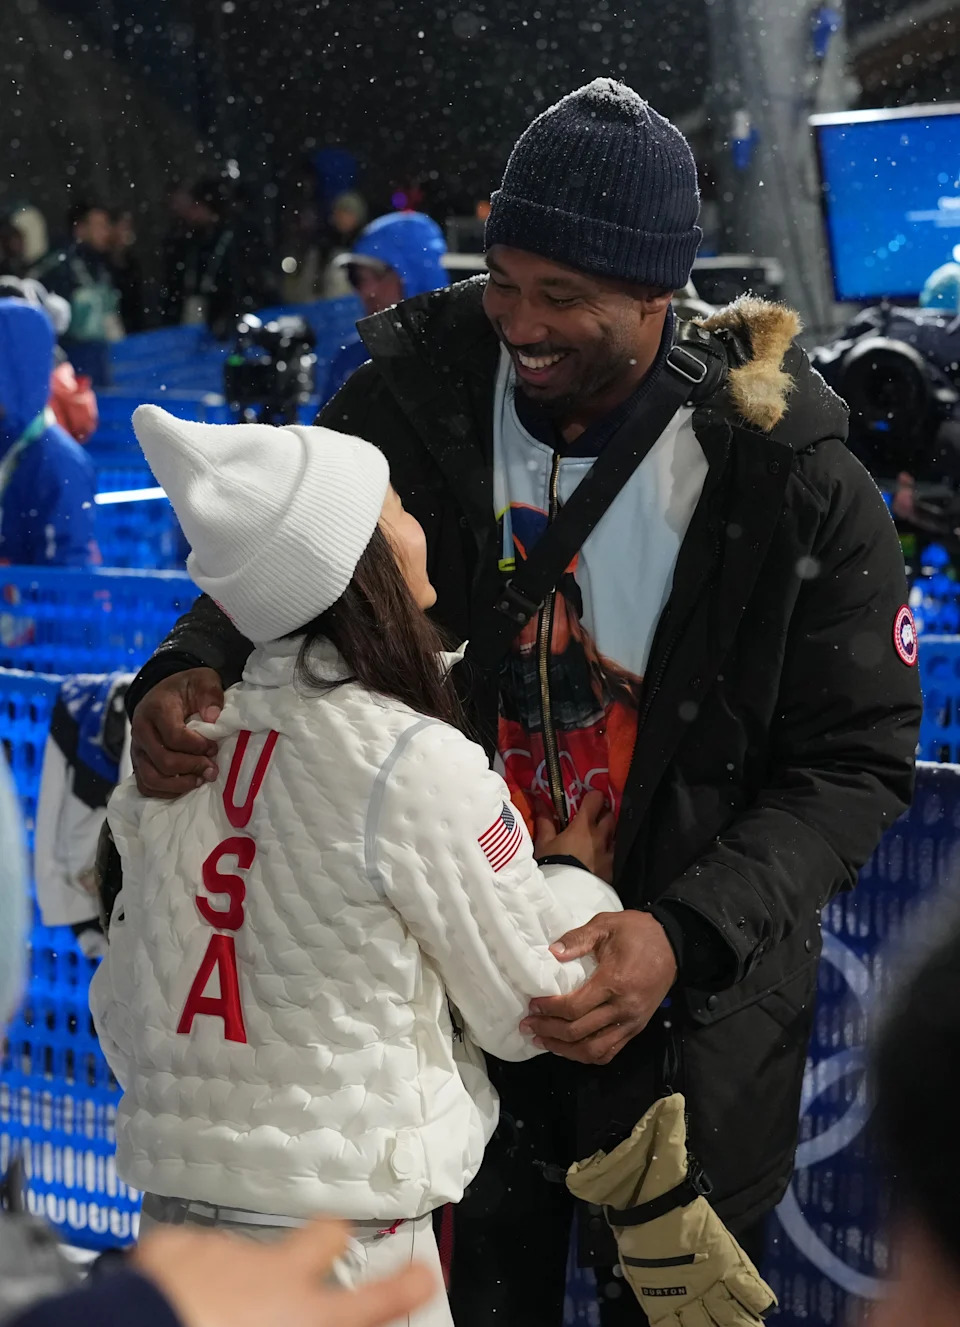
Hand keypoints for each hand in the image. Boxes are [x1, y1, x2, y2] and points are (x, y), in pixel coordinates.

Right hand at [130, 668, 223, 796]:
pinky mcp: (138, 762)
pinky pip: (145, 786)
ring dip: (179, 785)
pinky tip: (186, 786)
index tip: (213, 747)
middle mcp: (141, 730)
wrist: (164, 692)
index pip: (174, 736)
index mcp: (156, 709)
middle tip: (212, 769)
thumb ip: (210, 694)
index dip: (197, 746)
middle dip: (191, 768)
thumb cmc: (186, 688)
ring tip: (200, 780)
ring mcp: (137, 749)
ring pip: (151, 779)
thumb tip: (213, 717)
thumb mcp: (203, 680)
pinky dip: (166, 792)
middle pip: (163, 761)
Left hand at [135, 1217, 434, 1326]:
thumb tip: (321, 1312)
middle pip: (324, 1237)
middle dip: (330, 1236)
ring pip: (248, 1250)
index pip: (375, 1302)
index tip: (422, 1273)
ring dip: (238, 1271)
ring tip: (208, 1305)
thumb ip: (308, 1321)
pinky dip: (184, 1268)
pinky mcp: (179, 1245)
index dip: (403, 1287)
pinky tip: (165, 1293)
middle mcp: (278, 1277)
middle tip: (328, 1245)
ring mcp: (228, 1254)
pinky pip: (190, 1250)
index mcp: (308, 1318)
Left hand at [521, 910, 677, 1064]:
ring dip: (565, 1050)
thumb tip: (552, 953)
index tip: (532, 1005)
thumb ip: (578, 938)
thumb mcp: (606, 924)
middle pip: (579, 1032)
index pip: (575, 1007)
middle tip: (528, 1025)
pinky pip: (609, 1052)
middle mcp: (623, 1009)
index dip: (549, 1009)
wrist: (674, 945)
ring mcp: (632, 1023)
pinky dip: (586, 1055)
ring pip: (593, 1050)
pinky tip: (569, 1048)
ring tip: (543, 1041)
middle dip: (549, 1031)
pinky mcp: (636, 1029)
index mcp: (614, 982)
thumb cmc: (638, 932)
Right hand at [535, 791, 613, 883]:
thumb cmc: (552, 864)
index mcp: (583, 826)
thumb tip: (539, 801)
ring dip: (610, 834)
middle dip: (604, 814)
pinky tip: (603, 858)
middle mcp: (600, 837)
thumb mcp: (544, 843)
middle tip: (594, 818)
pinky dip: (610, 854)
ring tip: (601, 838)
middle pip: (610, 816)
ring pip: (616, 836)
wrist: (565, 894)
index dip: (594, 797)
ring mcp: (608, 854)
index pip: (596, 800)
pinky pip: (615, 856)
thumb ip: (544, 821)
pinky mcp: (611, 870)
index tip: (589, 798)